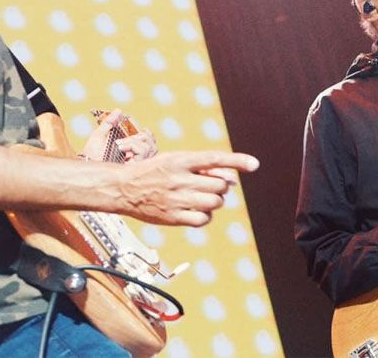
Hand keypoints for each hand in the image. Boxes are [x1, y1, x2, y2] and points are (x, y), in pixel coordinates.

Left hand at [80, 109, 156, 161]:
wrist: (86, 164)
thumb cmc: (91, 154)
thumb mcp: (99, 135)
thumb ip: (109, 122)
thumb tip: (119, 110)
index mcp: (130, 151)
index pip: (147, 141)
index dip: (144, 131)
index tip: (131, 121)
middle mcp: (135, 158)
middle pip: (152, 145)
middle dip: (141, 135)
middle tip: (123, 138)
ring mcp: (136, 164)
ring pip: (150, 147)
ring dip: (135, 141)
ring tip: (119, 144)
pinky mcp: (135, 168)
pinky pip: (144, 152)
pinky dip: (133, 145)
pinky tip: (120, 147)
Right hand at [119, 150, 258, 226]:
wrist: (123, 189)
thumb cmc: (153, 172)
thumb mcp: (175, 160)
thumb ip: (202, 167)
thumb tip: (231, 177)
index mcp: (181, 160)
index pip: (215, 158)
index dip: (237, 160)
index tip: (255, 164)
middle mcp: (180, 179)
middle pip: (220, 184)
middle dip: (221, 185)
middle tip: (208, 185)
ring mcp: (177, 199)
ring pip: (215, 202)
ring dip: (215, 200)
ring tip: (201, 196)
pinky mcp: (173, 217)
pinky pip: (204, 220)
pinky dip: (206, 216)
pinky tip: (198, 211)